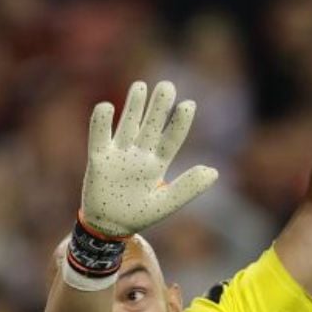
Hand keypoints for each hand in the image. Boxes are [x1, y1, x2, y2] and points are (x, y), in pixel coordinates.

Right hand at [80, 81, 217, 237]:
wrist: (107, 226)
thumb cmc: (138, 215)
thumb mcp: (165, 204)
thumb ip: (187, 187)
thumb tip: (213, 171)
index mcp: (157, 165)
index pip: (171, 139)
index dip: (179, 123)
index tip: (188, 104)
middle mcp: (139, 155)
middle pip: (150, 125)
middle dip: (158, 106)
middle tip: (167, 86)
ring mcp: (119, 154)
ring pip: (128, 124)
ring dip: (134, 106)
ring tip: (141, 85)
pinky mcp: (98, 157)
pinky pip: (99, 136)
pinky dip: (101, 121)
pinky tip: (107, 106)